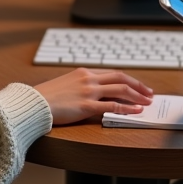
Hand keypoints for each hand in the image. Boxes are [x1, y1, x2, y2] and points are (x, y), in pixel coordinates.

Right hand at [34, 67, 152, 124]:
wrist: (33, 104)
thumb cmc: (46, 97)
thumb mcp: (66, 85)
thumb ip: (81, 86)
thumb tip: (95, 93)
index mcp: (84, 72)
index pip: (112, 73)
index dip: (128, 79)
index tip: (137, 85)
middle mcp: (88, 79)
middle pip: (121, 78)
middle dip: (138, 85)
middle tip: (149, 92)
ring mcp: (88, 91)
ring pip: (120, 90)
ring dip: (137, 95)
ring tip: (147, 102)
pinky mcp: (86, 106)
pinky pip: (112, 105)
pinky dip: (127, 108)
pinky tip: (136, 111)